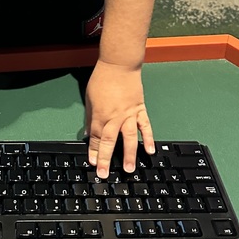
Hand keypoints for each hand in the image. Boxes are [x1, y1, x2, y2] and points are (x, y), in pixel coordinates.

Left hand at [85, 60, 154, 176]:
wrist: (119, 65)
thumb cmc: (102, 79)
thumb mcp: (90, 98)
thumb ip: (90, 117)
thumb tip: (87, 133)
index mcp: (100, 114)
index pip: (95, 137)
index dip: (93, 151)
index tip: (93, 163)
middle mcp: (115, 117)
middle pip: (109, 141)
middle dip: (106, 158)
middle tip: (105, 173)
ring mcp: (129, 114)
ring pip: (129, 137)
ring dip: (129, 154)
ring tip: (130, 169)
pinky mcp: (140, 109)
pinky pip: (145, 126)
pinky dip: (149, 138)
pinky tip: (151, 151)